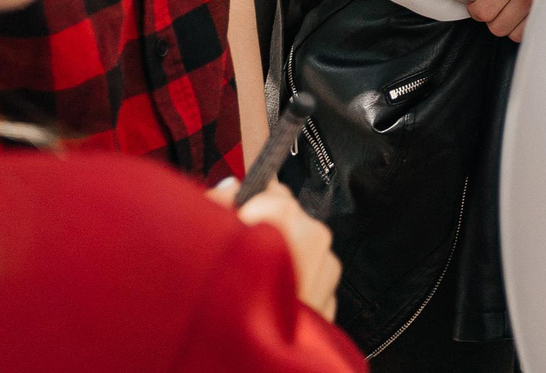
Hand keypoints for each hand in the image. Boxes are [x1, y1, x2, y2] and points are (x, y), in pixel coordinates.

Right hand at [212, 177, 340, 319]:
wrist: (260, 364)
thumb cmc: (231, 309)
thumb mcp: (211, 250)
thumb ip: (217, 210)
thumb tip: (229, 189)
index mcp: (284, 221)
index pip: (270, 191)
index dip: (249, 203)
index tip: (236, 216)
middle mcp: (315, 237)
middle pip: (289, 214)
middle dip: (267, 226)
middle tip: (243, 252)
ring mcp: (329, 266)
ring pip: (304, 242)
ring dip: (284, 252)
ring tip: (256, 282)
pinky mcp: (334, 292)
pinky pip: (314, 270)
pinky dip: (297, 277)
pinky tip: (274, 297)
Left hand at [453, 0, 545, 37]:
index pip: (483, 10)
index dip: (475, 9)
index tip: (478, 1)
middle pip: (496, 27)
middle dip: (491, 17)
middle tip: (496, 2)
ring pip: (515, 34)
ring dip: (510, 23)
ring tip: (513, 6)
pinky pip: (535, 32)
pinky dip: (527, 26)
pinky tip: (528, 11)